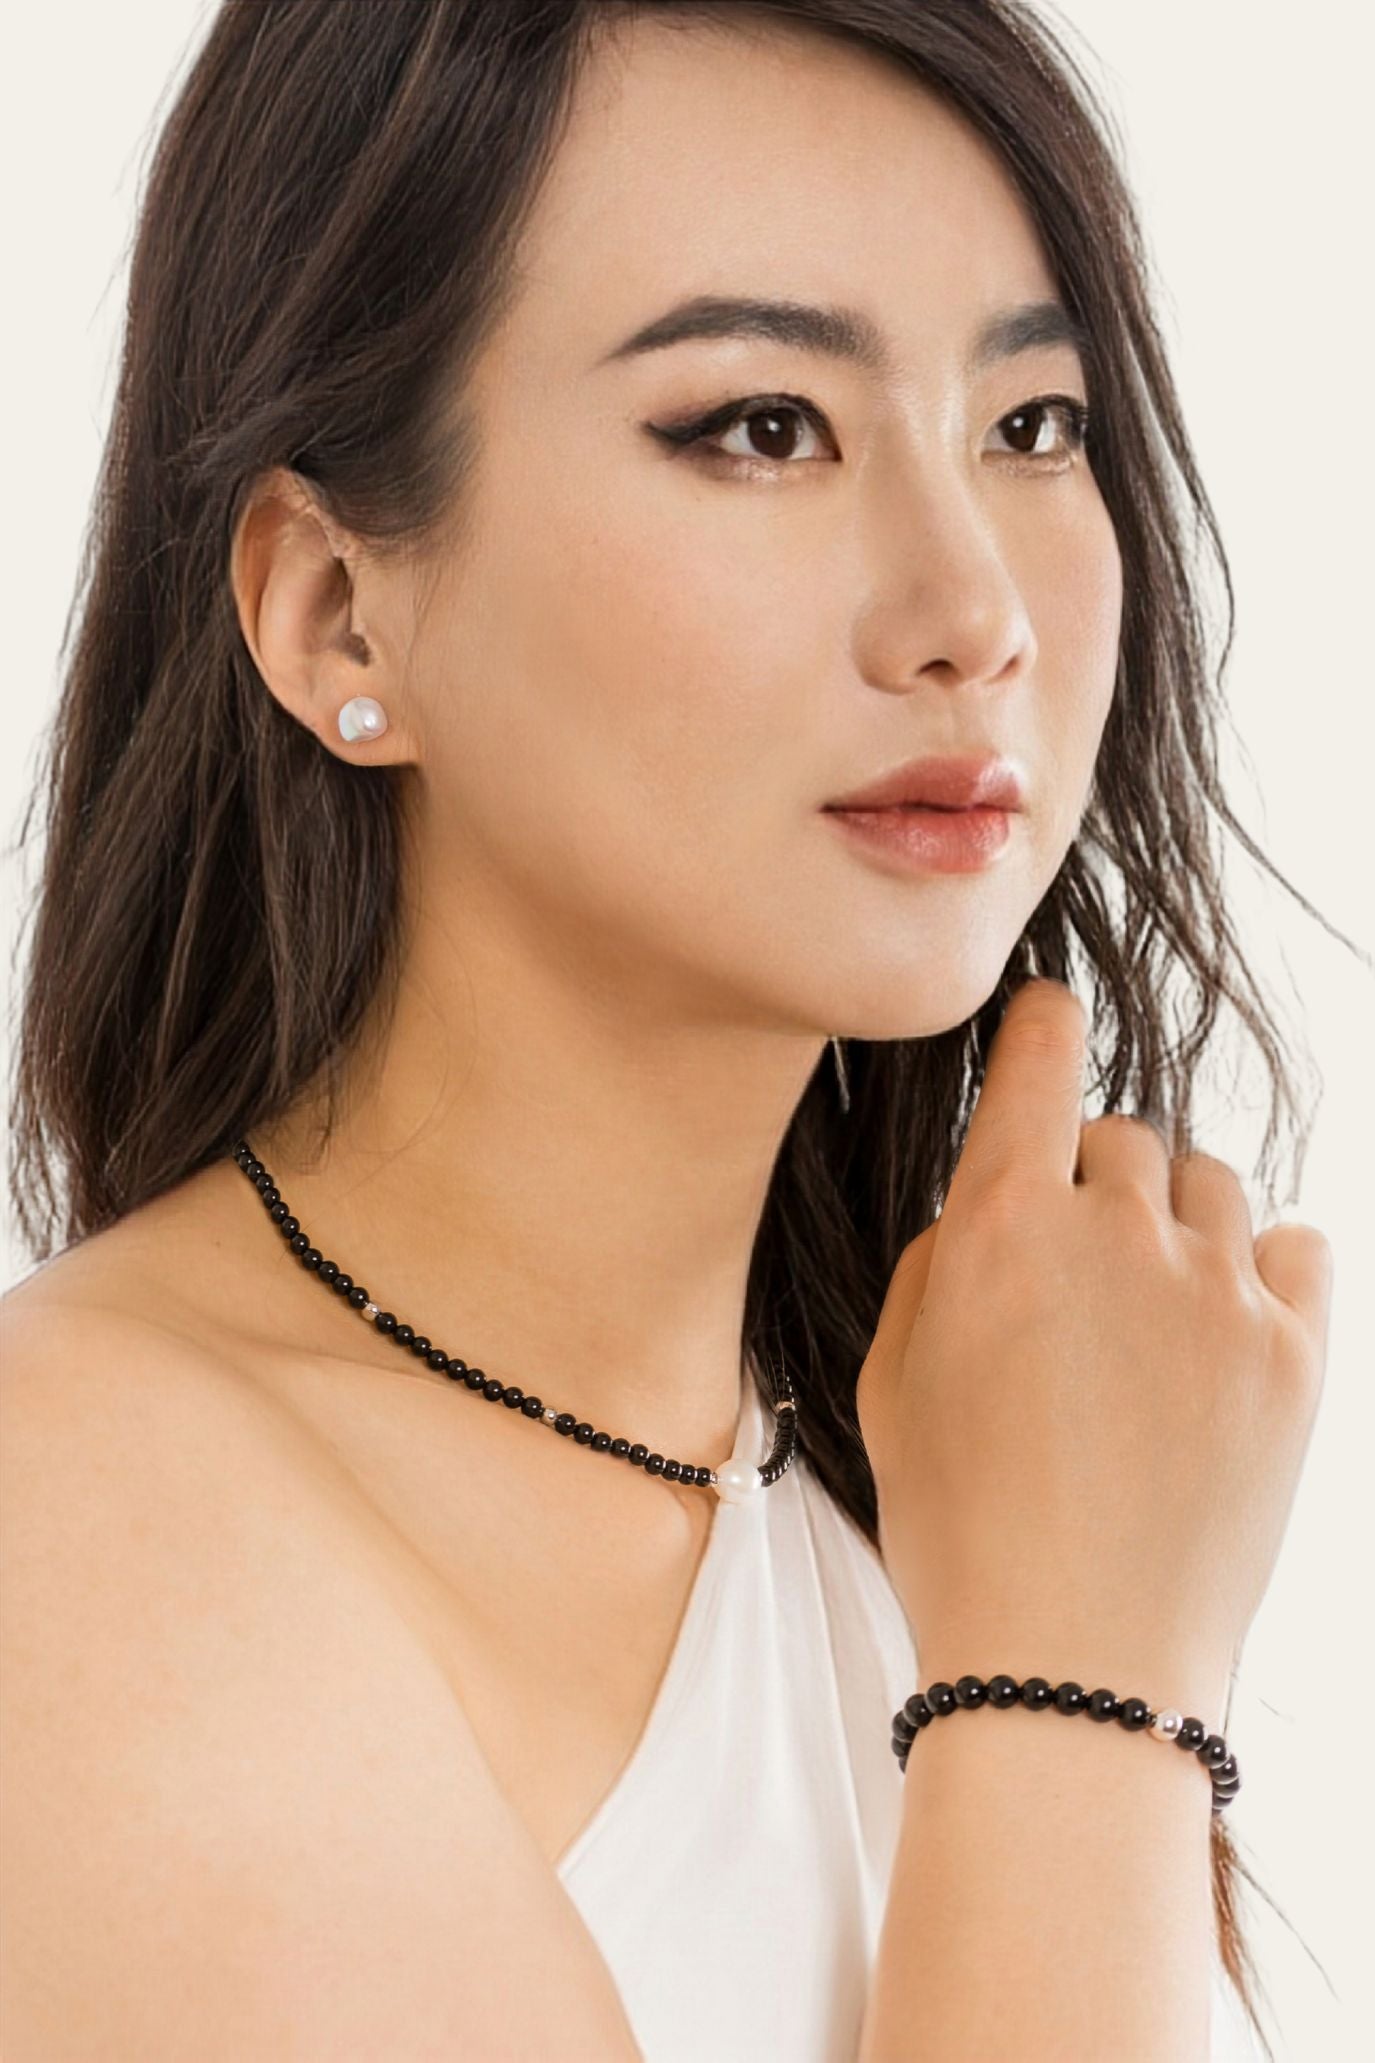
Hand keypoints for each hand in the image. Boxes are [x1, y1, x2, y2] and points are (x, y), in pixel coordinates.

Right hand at [855, 977, 1332, 1702]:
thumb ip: (939, 1263)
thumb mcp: (892, 1381)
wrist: (1074, 1667)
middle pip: (1125, 1136)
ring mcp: (1218, 1292)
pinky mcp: (1296, 1356)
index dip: (1042, 1026)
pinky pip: (1296, 1247)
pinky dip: (1261, 1267)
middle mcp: (1117, 1234)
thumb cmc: (961, 1528)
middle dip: (1096, 1183)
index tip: (1048, 1015)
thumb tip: (991, 1209)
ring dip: (1176, 1225)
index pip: (1039, 1062)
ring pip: (1211, 1185)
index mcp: (1002, 1226)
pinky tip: (1224, 1326)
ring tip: (1152, 1319)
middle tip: (1080, 1273)